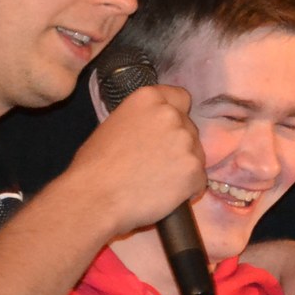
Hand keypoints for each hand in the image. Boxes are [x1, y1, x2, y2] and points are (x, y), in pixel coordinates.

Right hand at [69, 82, 207, 235]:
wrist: (95, 197)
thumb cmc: (94, 166)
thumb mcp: (114, 126)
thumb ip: (141, 121)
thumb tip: (151, 131)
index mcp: (149, 98)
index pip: (181, 97)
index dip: (176, 115)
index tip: (168, 131)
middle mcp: (171, 115)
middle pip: (189, 128)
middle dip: (178, 145)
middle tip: (157, 164)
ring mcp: (186, 142)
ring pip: (196, 155)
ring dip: (184, 167)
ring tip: (158, 183)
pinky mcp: (194, 170)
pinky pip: (199, 180)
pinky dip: (188, 190)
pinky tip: (166, 195)